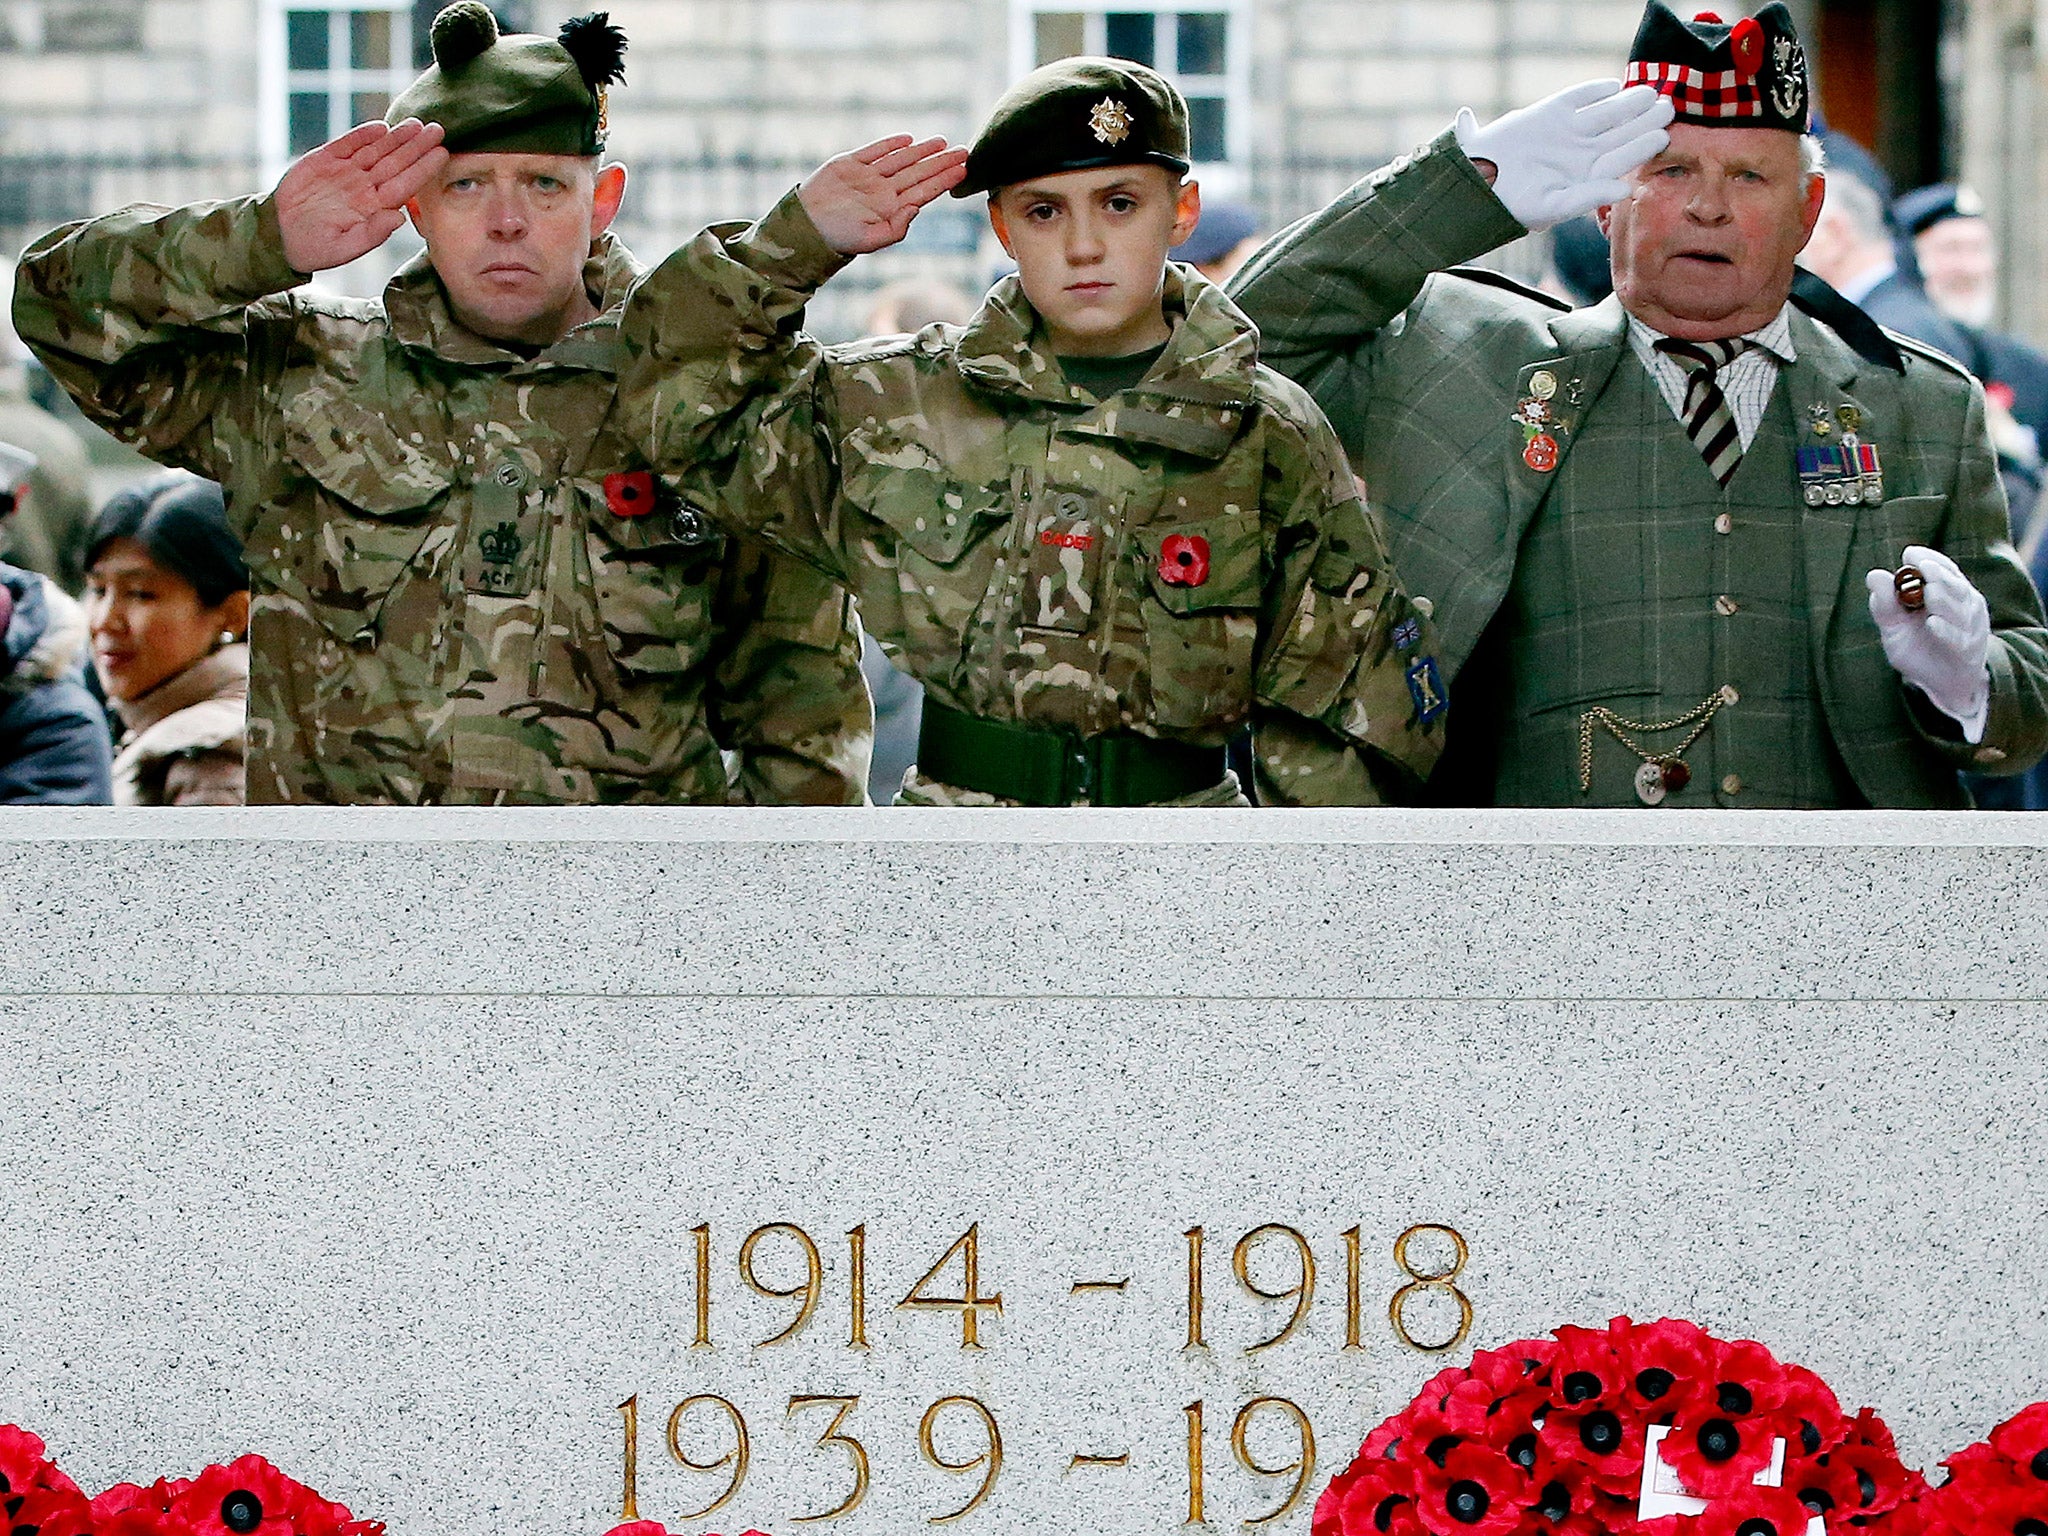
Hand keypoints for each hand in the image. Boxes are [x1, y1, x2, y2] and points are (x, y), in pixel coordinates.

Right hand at [275, 118, 448, 273]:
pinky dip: (362, 135)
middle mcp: (365, 188)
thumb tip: (398, 218)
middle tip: (437, 129)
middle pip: (396, 163)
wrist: (281, 235)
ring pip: (376, 150)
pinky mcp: (324, 160)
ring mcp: (346, 172)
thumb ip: (372, 234)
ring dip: (396, 137)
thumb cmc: (315, 248)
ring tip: (415, 124)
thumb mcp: (344, 248)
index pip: (405, 185)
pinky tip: (380, 127)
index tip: (442, 154)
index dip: (423, 169)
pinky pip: (347, 144)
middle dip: (417, 146)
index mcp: (374, 209)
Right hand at [798, 135, 969, 255]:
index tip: (963, 170)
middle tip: (964, 151)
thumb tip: (918, 207)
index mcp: (891, 210)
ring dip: (922, 151)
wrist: (805, 227)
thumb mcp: (870, 241)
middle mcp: (883, 191)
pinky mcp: (850, 164)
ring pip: (901, 160)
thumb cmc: (838, 239)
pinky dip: (890, 144)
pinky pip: (874, 151)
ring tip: (942, 141)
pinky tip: (908, 139)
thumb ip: (897, 228)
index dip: (944, 180)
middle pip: (918, 173)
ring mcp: (868, 177)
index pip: (924, 191)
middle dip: (941, 162)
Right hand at [1452, 79, 1671, 230]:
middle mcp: (1581, 152)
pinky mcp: (1550, 113)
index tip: (1663, 134)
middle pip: (1620, 132)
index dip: (1642, 145)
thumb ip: (1589, 197)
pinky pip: (1578, 98)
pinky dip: (1594, 91)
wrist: (1479, 184)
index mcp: (1586, 176)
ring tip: (1650, 94)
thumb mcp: (1553, 207)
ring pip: (1606, 113)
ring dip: (1627, 103)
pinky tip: (1613, 86)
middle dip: (1643, 120)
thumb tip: (1625, 190)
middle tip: (1667, 107)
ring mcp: (1567, 131)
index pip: (1621, 157)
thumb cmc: (1514, 205)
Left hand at [1865, 544, 1991, 741]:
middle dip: (1938, 575)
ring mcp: (1969, 627)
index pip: (1943, 568)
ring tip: (1929, 591)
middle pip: (1954, 585)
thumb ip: (1884, 603)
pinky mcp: (1967, 650)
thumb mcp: (1894, 625)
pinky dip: (1945, 631)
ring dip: (1943, 599)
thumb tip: (1874, 575)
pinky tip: (1932, 623)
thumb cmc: (1918, 646)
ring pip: (1958, 609)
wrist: (1940, 683)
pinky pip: (1957, 638)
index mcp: (1948, 592)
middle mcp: (1963, 604)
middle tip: (1922, 567)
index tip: (1909, 554)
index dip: (1928, 559)